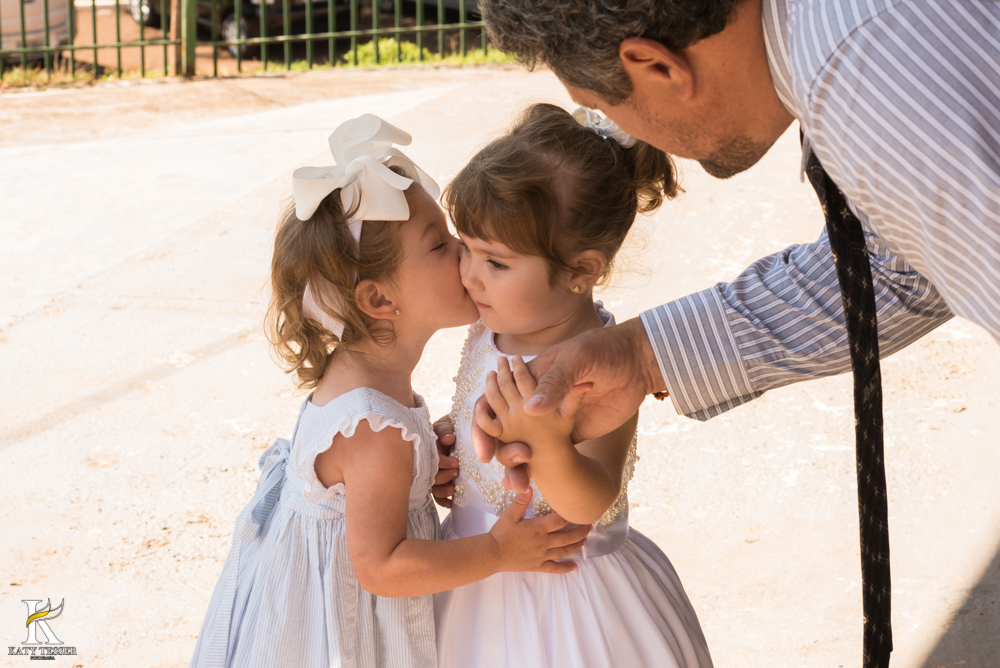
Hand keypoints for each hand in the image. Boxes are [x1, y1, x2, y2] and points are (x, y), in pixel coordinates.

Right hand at [431, 420, 459, 508]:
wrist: (444, 438)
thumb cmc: (443, 433)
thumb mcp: (443, 429)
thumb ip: (445, 432)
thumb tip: (449, 439)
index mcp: (427, 452)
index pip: (433, 460)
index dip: (444, 463)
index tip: (456, 463)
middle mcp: (427, 467)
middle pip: (432, 476)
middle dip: (444, 476)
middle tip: (456, 473)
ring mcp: (431, 477)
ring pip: (433, 488)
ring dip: (443, 491)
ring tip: (453, 490)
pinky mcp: (437, 485)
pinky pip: (437, 496)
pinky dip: (443, 501)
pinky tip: (451, 503)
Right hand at [472, 318, 660, 491]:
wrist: (638, 364)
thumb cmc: (603, 351)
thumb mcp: (577, 360)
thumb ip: (554, 384)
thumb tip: (528, 411)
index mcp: (528, 379)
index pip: (492, 403)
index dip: (483, 427)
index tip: (486, 453)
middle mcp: (534, 401)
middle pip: (503, 431)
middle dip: (501, 455)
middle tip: (511, 477)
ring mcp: (551, 419)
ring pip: (523, 446)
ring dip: (518, 467)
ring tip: (521, 486)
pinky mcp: (569, 433)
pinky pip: (548, 453)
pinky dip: (538, 470)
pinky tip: (535, 485)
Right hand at [488, 488, 590, 573]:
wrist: (492, 554)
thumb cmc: (500, 533)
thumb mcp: (509, 515)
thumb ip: (520, 501)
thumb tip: (529, 486)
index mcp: (538, 528)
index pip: (560, 521)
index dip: (571, 515)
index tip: (580, 510)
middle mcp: (544, 542)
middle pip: (567, 537)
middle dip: (581, 531)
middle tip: (590, 525)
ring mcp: (542, 556)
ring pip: (564, 551)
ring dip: (577, 545)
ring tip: (585, 540)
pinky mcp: (538, 566)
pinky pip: (555, 568)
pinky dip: (566, 568)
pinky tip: (575, 567)